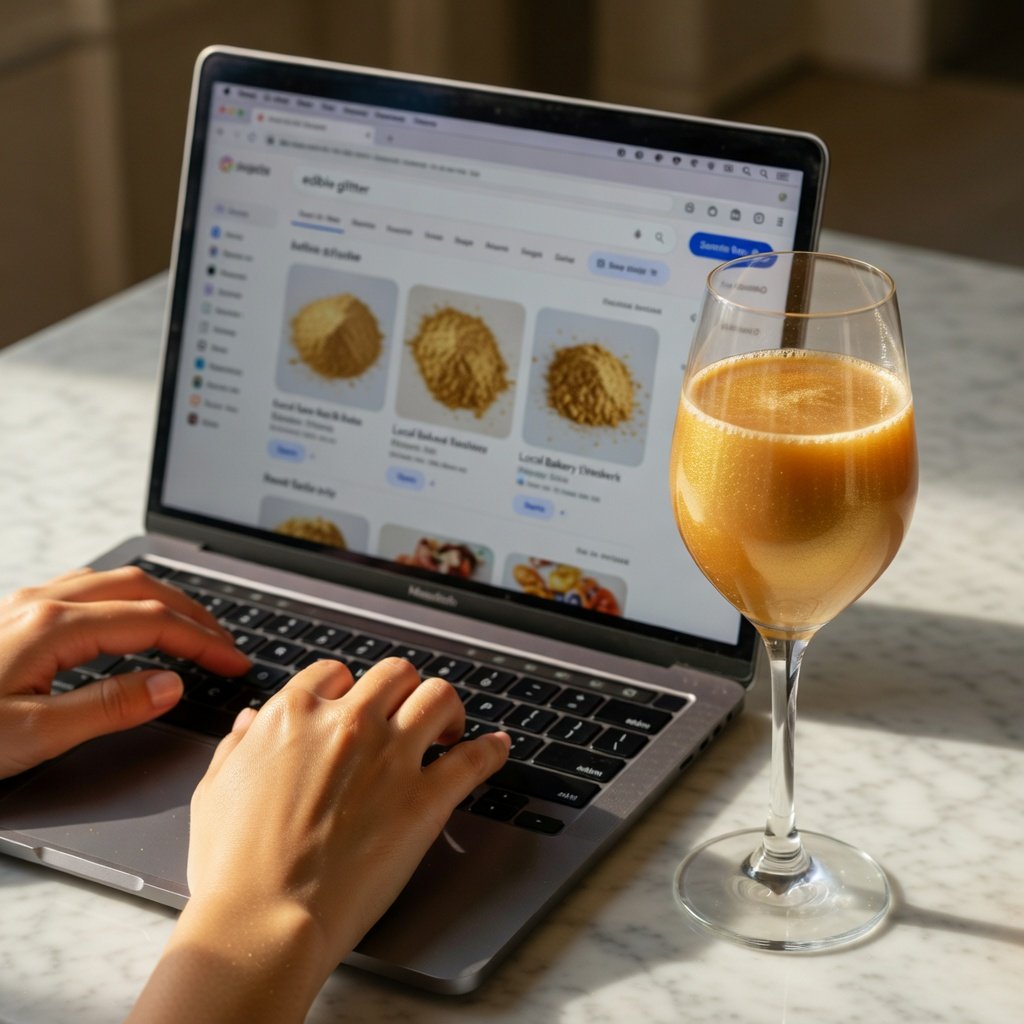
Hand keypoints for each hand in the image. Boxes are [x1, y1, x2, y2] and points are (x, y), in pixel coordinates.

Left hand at [0, 566, 249, 777]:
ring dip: (159, 601)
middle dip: (191, 614)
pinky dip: (124, 600)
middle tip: (224, 644)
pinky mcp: (11, 619)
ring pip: (112, 584)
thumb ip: (108, 707)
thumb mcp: (34, 734)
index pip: (152, 622)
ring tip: (188, 628)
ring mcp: (23, 606)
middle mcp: (40, 604)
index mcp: (52, 627)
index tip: (233, 662)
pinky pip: (84, 591)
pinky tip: (126, 618)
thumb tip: (170, 687)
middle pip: (140, 589)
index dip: (202, 641)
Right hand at [130, 658, 509, 1021]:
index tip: (355, 703)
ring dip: (447, 707)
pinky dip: (490, 750)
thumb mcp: (216, 790)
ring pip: (438, 696)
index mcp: (296, 714)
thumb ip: (239, 744)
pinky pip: (472, 759)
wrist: (265, 918)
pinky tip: (496, 748)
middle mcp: (349, 723)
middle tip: (407, 711)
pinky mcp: (425, 798)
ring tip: (449, 726)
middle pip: (395, 673)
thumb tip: (252, 719)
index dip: (347, 687)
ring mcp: (391, 757)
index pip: (334, 672)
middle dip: (402, 688)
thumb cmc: (233, 866)